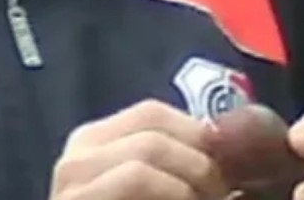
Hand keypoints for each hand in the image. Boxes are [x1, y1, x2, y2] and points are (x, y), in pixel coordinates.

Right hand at [49, 99, 229, 199]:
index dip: (199, 134)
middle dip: (200, 159)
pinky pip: (136, 176)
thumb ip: (178, 171)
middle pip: (153, 128)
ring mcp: (72, 180)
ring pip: (147, 149)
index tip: (228, 169)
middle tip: (224, 195)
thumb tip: (231, 148)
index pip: (153, 113)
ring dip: (191, 178)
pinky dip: (173, 192)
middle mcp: (77, 155)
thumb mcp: (161, 195)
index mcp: (96, 145)